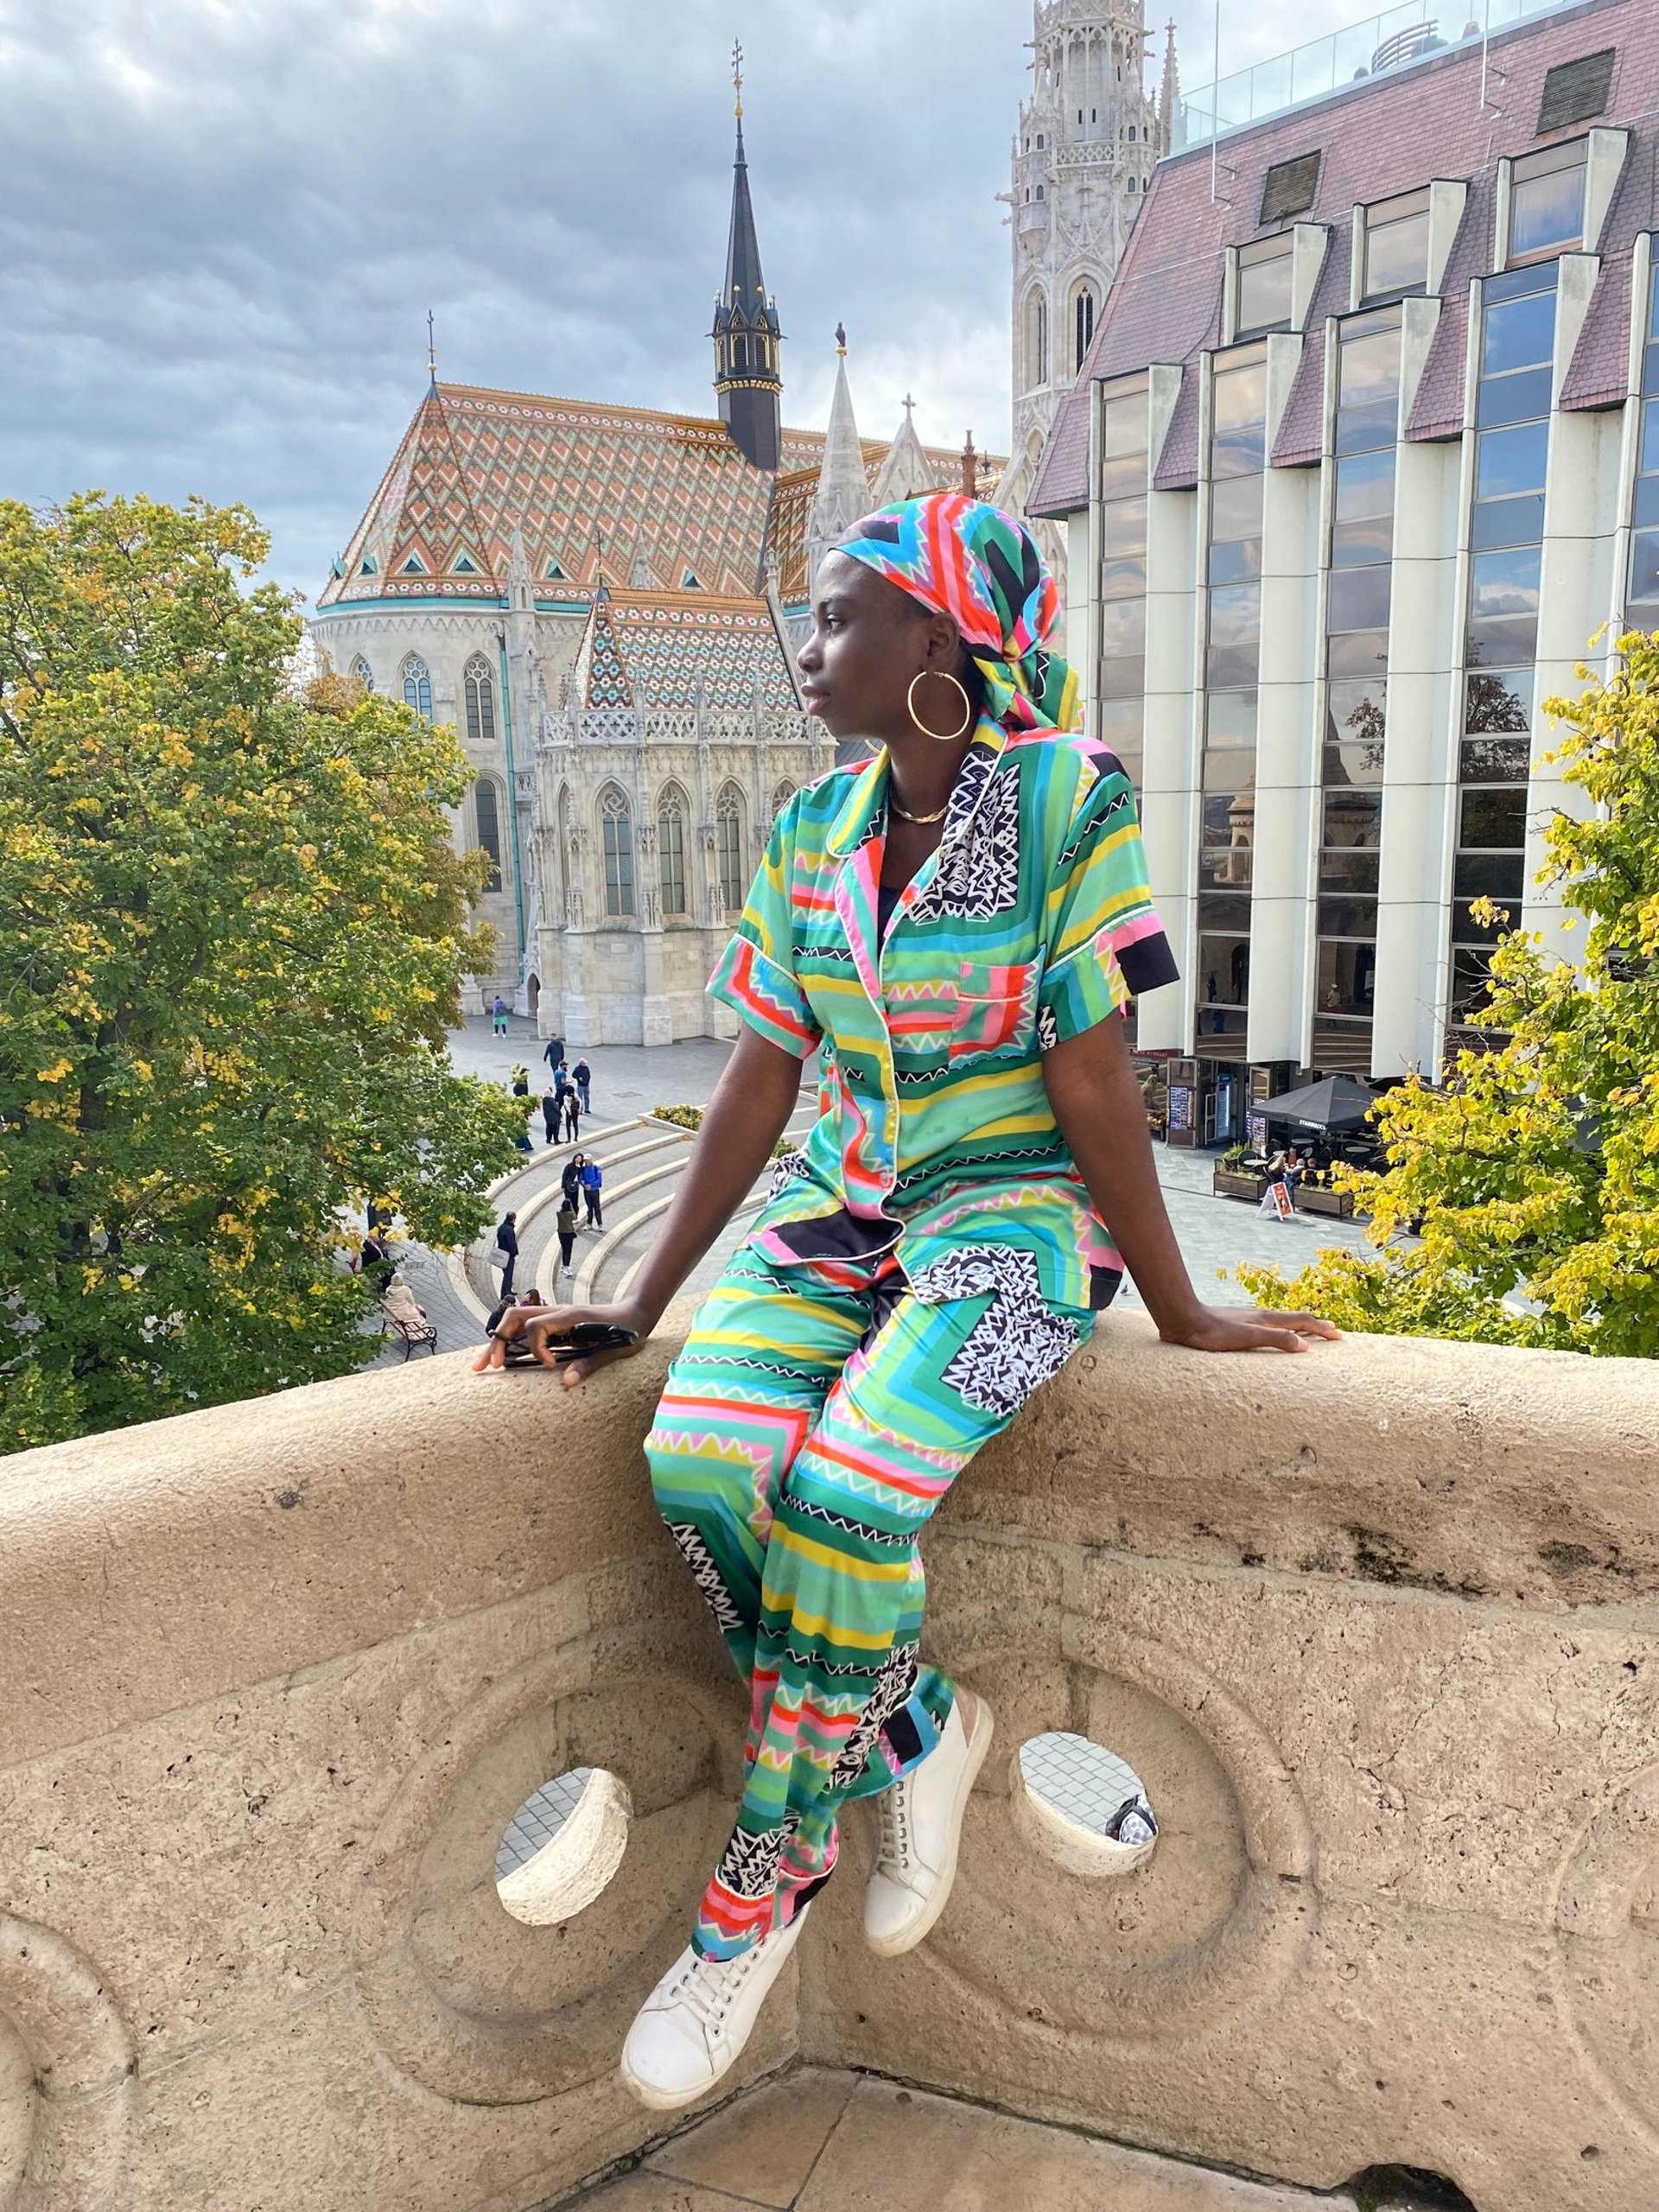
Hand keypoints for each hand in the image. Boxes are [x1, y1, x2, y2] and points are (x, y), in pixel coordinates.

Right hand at [471, 1297, 656, 1386]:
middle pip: (515, 1317)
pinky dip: (510, 1343)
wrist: (636, 1312)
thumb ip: (590, 1364)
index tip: (551, 1367)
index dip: (537, 1349)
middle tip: (490, 1367)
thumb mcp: (614, 1350)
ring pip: (515, 1322)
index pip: (537, 1326)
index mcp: (570, 1317)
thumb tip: (565, 1382)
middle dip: (499, 1341)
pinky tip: (501, 1360)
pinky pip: (525, 1330)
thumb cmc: (628, 1330)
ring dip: (498, 1342)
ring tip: (481, 1366)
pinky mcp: (554, 1325)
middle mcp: (557, 1313)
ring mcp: (553, 1317)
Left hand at [1157, 1304, 1340, 1355]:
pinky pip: (1266, 1326)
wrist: (1184, 1319)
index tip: (1339, 1335)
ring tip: (1307, 1333)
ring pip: (1280, 1321)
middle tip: (1332, 1331)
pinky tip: (1270, 1335)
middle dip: (1315, 1325)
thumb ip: (1275, 1340)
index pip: (1301, 1321)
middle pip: (1294, 1318)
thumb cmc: (1213, 1333)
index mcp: (1266, 1319)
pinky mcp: (1236, 1323)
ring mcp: (1248, 1318)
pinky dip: (1279, 1330)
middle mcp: (1260, 1315)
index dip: (1321, 1328)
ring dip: (1298, 1326)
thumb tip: (1305, 1346)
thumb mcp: (1247, 1339)